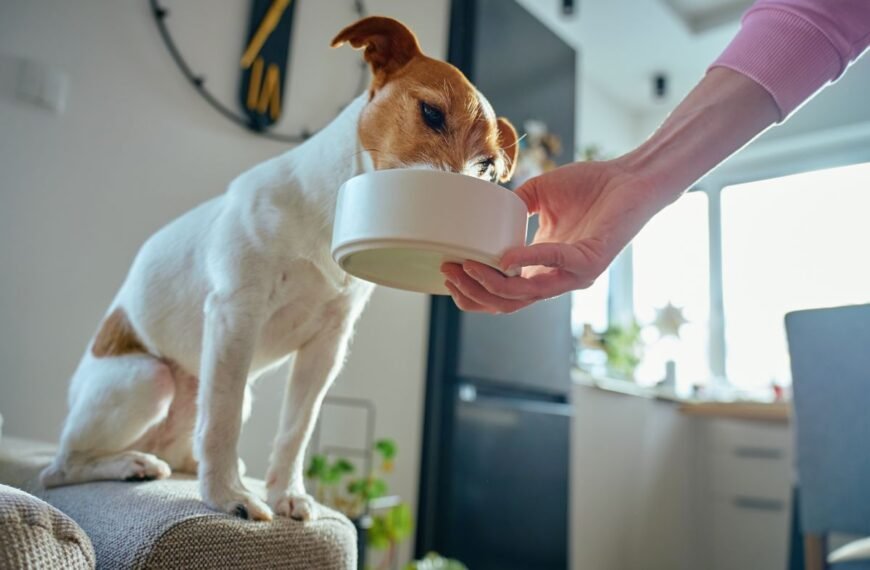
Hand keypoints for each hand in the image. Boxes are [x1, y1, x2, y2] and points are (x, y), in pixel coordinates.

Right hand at [442, 157, 664, 313]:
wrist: (631, 176)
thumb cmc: (591, 185)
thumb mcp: (540, 195)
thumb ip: (514, 206)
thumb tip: (484, 205)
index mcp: (541, 266)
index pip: (502, 293)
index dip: (472, 290)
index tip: (446, 269)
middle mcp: (556, 276)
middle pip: (506, 304)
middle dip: (472, 293)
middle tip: (448, 272)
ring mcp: (573, 274)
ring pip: (524, 295)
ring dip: (491, 284)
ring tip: (466, 267)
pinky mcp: (591, 261)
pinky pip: (555, 265)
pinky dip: (528, 262)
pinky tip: (506, 257)